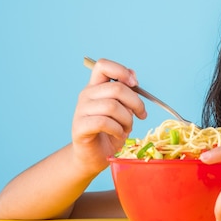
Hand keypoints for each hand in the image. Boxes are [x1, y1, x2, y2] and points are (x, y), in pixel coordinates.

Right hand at [71, 58, 147, 174]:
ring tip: (126, 129)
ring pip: (112, 106)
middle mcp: (86, 95)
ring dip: (127, 120)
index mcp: (96, 87)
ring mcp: (81, 110)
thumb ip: (126, 92)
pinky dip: (118, 130)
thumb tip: (133, 75)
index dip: (121, 71)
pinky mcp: (80, 127)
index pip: (103, 65)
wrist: (94, 156)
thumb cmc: (110, 131)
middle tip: (141, 115)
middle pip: (116, 88)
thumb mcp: (123, 109)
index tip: (134, 84)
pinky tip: (118, 136)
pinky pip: (104, 122)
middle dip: (136, 103)